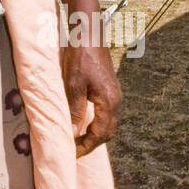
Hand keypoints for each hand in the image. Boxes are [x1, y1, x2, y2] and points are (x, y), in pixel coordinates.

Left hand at [61, 39, 121, 157]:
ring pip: (108, 124)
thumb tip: (74, 133)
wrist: (89, 34)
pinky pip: (106, 114)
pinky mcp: (110, 90)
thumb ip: (75, 111)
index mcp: (109, 102)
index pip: (100, 134)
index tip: (73, 153)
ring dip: (94, 135)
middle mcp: (116, 101)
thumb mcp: (73, 86)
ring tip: (77, 140)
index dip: (86, 147)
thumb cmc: (80, 58)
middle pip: (108, 132)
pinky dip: (96, 124)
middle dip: (92, 144)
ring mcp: (115, 95)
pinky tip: (83, 124)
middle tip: (74, 150)